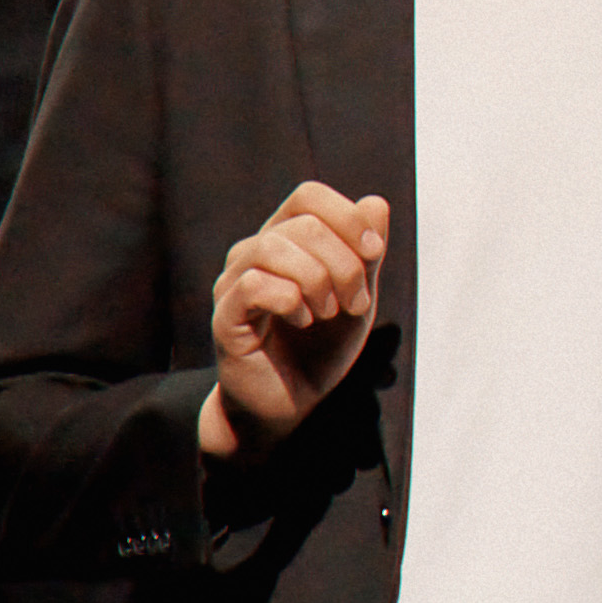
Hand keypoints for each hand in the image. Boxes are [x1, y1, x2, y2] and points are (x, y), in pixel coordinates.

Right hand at [203, 176, 389, 455]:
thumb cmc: (319, 348)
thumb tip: (376, 203)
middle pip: (303, 225)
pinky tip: (302, 321)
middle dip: (344, 263)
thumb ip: (366, 254)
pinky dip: (291, 301)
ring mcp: (234, 283)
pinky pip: (254, 285)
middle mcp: (253, 253)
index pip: (308, 197)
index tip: (373, 254)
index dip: (346, 217)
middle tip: (354, 303)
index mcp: (284, 241)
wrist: (292, 406)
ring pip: (274, 248)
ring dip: (317, 281)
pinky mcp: (225, 316)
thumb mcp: (357, 298)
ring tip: (327, 313)